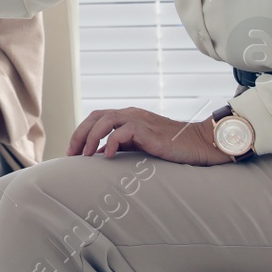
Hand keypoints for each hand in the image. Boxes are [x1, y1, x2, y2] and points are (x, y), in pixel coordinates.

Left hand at [67, 107, 231, 165]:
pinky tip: (106, 157)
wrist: (199, 144)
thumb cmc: (171, 147)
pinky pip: (124, 131)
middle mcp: (131, 114)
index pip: (96, 118)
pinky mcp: (149, 131)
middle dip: (80, 134)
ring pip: (106, 120)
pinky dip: (112, 143)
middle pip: (96, 116)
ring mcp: (140, 120)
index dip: (81, 132)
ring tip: (86, 155)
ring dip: (92, 137)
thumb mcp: (141, 145)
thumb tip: (100, 154)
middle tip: (72, 154)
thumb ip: (123, 145)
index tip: (72, 152)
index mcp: (127, 116)